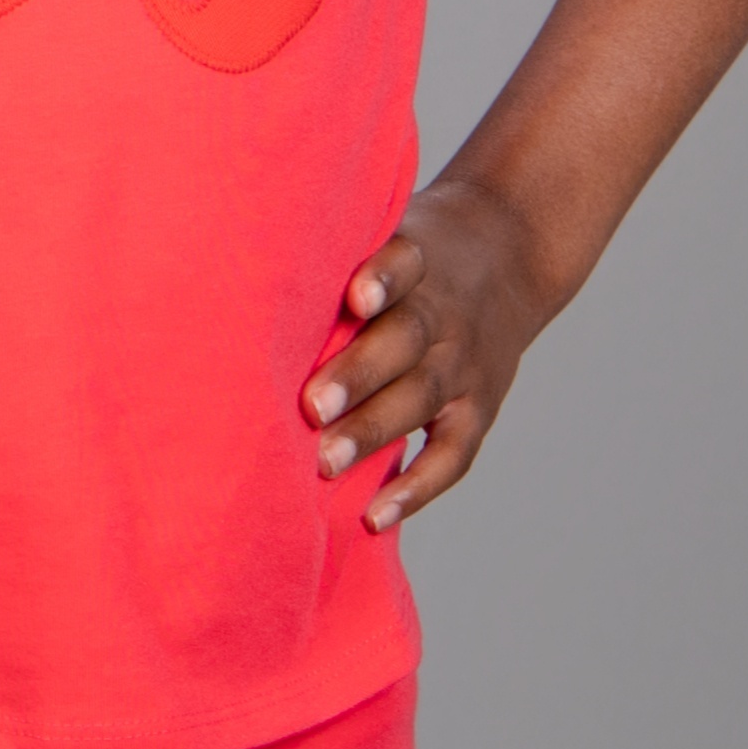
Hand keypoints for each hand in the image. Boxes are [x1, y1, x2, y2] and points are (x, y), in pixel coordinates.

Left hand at [303, 171, 554, 532]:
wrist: (510, 257)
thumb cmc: (409, 262)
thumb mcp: (387, 233)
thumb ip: (334, 264)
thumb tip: (237, 293)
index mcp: (418, 260)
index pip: (404, 262)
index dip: (383, 278)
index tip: (355, 297)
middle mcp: (444, 313)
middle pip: (406, 340)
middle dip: (360, 374)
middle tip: (313, 407)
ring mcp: (465, 364)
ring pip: (422, 396)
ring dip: (374, 431)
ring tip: (326, 462)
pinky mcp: (479, 409)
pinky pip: (453, 454)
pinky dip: (417, 488)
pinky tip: (375, 514)